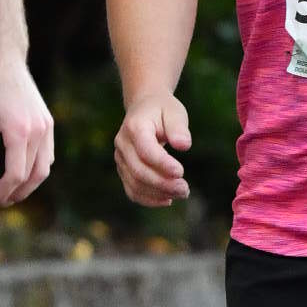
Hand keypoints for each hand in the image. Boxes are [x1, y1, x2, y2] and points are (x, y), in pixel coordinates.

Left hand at [0, 46, 54, 210]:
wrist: (4, 59)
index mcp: (19, 131)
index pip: (15, 175)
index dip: (0, 192)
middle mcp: (38, 132)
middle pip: (31, 177)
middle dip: (11, 195)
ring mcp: (46, 127)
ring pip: (43, 169)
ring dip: (26, 187)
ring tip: (5, 194)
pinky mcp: (47, 123)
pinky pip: (47, 156)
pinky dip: (34, 171)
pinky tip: (18, 175)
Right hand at [114, 92, 190, 206]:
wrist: (144, 107)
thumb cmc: (162, 110)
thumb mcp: (174, 112)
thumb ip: (178, 128)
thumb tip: (184, 145)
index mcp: (134, 127)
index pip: (145, 150)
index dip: (162, 164)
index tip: (181, 172)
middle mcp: (122, 144)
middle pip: (139, 171)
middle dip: (163, 184)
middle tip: (185, 189)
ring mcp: (121, 158)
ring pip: (135, 184)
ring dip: (158, 194)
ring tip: (182, 193)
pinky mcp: (124, 170)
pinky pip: (132, 190)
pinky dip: (149, 199)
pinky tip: (167, 199)